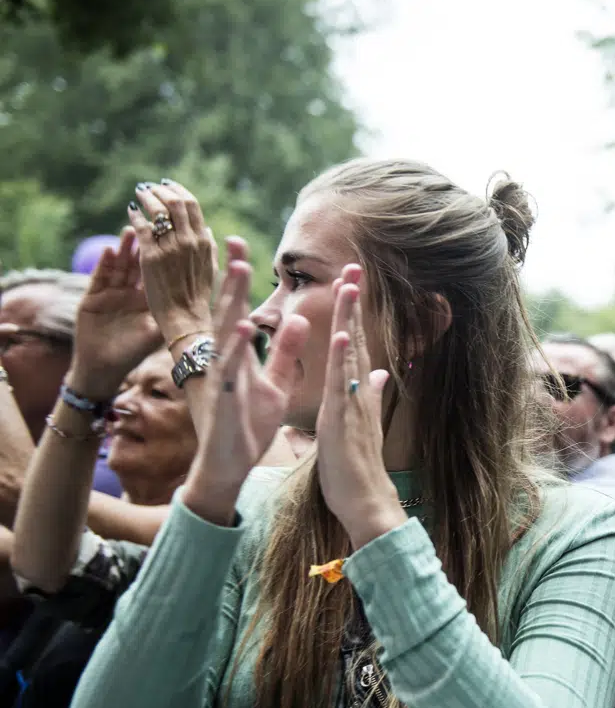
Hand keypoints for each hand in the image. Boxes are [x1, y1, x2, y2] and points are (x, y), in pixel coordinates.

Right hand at [66, 229, 161, 398]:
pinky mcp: (91, 298)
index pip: (159, 271)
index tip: (178, 238)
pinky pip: (100, 277)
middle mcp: (129, 292)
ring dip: (126, 247)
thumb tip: (200, 305)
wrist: (104, 368)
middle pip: (139, 262)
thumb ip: (172, 316)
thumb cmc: (132, 353)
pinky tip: (111, 250)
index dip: (167, 255)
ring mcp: (110, 293)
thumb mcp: (156, 333)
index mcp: (147, 298)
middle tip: (155, 226)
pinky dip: (106, 263)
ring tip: (131, 229)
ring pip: (120, 264)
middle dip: (146, 243)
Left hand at [128, 178, 217, 340]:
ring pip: (158, 210)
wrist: (186, 320)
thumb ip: (211, 248)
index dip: (178, 191)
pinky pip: (142, 228)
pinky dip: (136, 216)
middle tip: (150, 186)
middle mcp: (189, 241)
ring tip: (140, 193)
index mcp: (205, 242)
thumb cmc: (198, 298)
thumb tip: (207, 228)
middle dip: (161, 190)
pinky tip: (132, 212)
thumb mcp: (211, 270)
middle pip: (175, 202)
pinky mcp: (150, 257)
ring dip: (147, 198)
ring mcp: (170, 248)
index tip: (168, 187)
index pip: (192, 206)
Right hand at [181, 261, 308, 524]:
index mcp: (239, 356)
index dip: (238, 279)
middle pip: (227, 311)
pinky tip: (242, 325)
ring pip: (225, 334)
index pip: (239, 308)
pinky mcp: (225, 400)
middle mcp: (227, 361)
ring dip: (231, 301)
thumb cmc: (250, 424)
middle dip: (230, 278)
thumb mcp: (275, 383)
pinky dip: (236, 347)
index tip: (241, 244)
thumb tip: (297, 318)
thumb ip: (285, 352)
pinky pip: (230, 370)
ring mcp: (223, 379)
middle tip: (232, 241)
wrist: (234, 466)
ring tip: (237, 269)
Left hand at [313, 265, 405, 548]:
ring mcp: (352, 402)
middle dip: (355, 303)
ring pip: (351, 352)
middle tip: (355, 267)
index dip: (355, 313)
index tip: (352, 284)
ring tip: (350, 285)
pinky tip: (346, 333)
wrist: (366, 501)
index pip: (356, 344)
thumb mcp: (362, 425)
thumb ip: (372, 395)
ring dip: (352, 317)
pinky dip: (345, 357)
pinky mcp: (343, 417)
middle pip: (357, 338)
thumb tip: (381, 374)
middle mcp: (358, 391)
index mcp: (357, 392)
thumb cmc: (359, 469)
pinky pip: (343, 382)